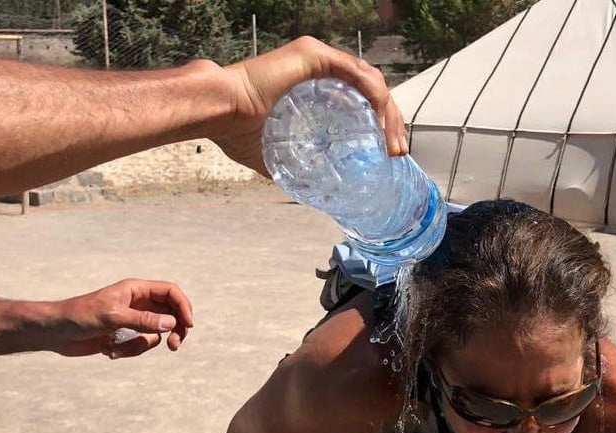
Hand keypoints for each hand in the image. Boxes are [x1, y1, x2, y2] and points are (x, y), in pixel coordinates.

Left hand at [48, 279, 193, 358]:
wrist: (55, 332)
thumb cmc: (79, 317)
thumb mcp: (113, 317)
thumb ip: (143, 320)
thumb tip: (172, 323)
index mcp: (136, 290)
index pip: (170, 292)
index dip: (183, 306)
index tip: (188, 325)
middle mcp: (138, 303)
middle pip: (170, 313)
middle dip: (174, 330)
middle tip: (174, 346)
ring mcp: (132, 320)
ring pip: (156, 334)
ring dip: (141, 346)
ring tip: (119, 349)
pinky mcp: (125, 335)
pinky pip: (141, 345)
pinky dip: (128, 351)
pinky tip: (109, 351)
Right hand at [213, 36, 406, 175]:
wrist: (219, 114)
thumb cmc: (237, 132)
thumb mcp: (277, 155)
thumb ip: (296, 166)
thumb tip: (311, 194)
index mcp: (314, 88)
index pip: (362, 101)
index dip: (381, 125)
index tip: (389, 152)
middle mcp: (321, 70)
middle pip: (372, 91)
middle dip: (391, 122)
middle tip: (397, 151)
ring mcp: (319, 60)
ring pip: (370, 81)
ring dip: (387, 112)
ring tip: (392, 142)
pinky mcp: (314, 56)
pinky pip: (356, 72)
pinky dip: (374, 95)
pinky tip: (380, 118)